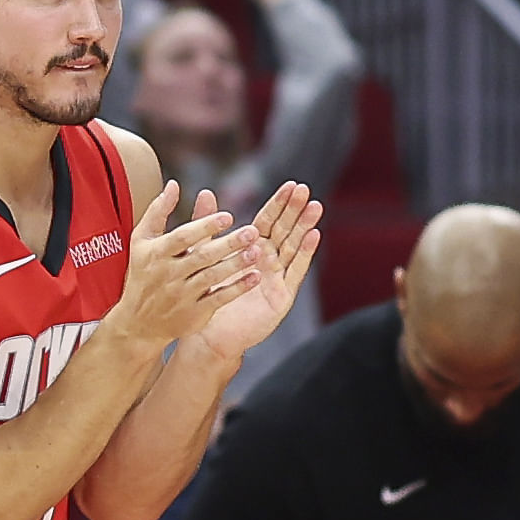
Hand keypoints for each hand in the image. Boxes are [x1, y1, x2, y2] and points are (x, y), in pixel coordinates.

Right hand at [108, 178, 253, 347]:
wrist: (138, 322)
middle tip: (252, 231)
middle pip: (201, 256)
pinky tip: (254, 276)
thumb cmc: (142, 274)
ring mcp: (182, 295)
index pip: (182, 237)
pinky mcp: (194, 313)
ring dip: (236, 264)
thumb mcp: (141, 241)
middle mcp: (168, 274)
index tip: (227, 216)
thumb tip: (173, 185)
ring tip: (257, 251)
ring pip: (212, 277)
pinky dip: (237, 288)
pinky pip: (219, 299)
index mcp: (156, 253)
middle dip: (228, 244)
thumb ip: (158, 212)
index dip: (204, 226)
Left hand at [197, 180, 321, 357]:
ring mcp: (277, 277)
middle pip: (284, 230)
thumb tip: (206, 192)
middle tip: (305, 188)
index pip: (268, 221)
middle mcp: (268, 261)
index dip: (279, 204)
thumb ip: (206, 224)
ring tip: (315, 206)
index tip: (291, 184)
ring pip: (293, 247)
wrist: (208, 334)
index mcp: (251, 250)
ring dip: (304, 227)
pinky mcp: (282, 295)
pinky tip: (314, 235)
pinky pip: (295, 271)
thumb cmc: (206, 296)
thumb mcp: (204, 255)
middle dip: (294, 210)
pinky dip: (305, 253)